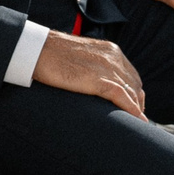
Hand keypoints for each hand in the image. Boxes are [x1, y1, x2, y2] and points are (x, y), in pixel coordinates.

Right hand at [31, 28, 148, 116]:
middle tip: (134, 118)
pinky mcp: (98, 79)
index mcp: (110, 50)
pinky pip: (122, 97)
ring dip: (136, 109)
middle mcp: (113, 57)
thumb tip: (93, 81)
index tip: (132, 106)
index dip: (134, 92)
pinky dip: (132, 110)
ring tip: (135, 124)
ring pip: (131, 92)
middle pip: (135, 84)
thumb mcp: (80, 57)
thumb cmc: (51, 54)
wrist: (36, 50)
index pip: (131, 74)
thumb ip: (92, 66)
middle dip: (137, 102)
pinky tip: (136, 121)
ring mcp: (107, 68)